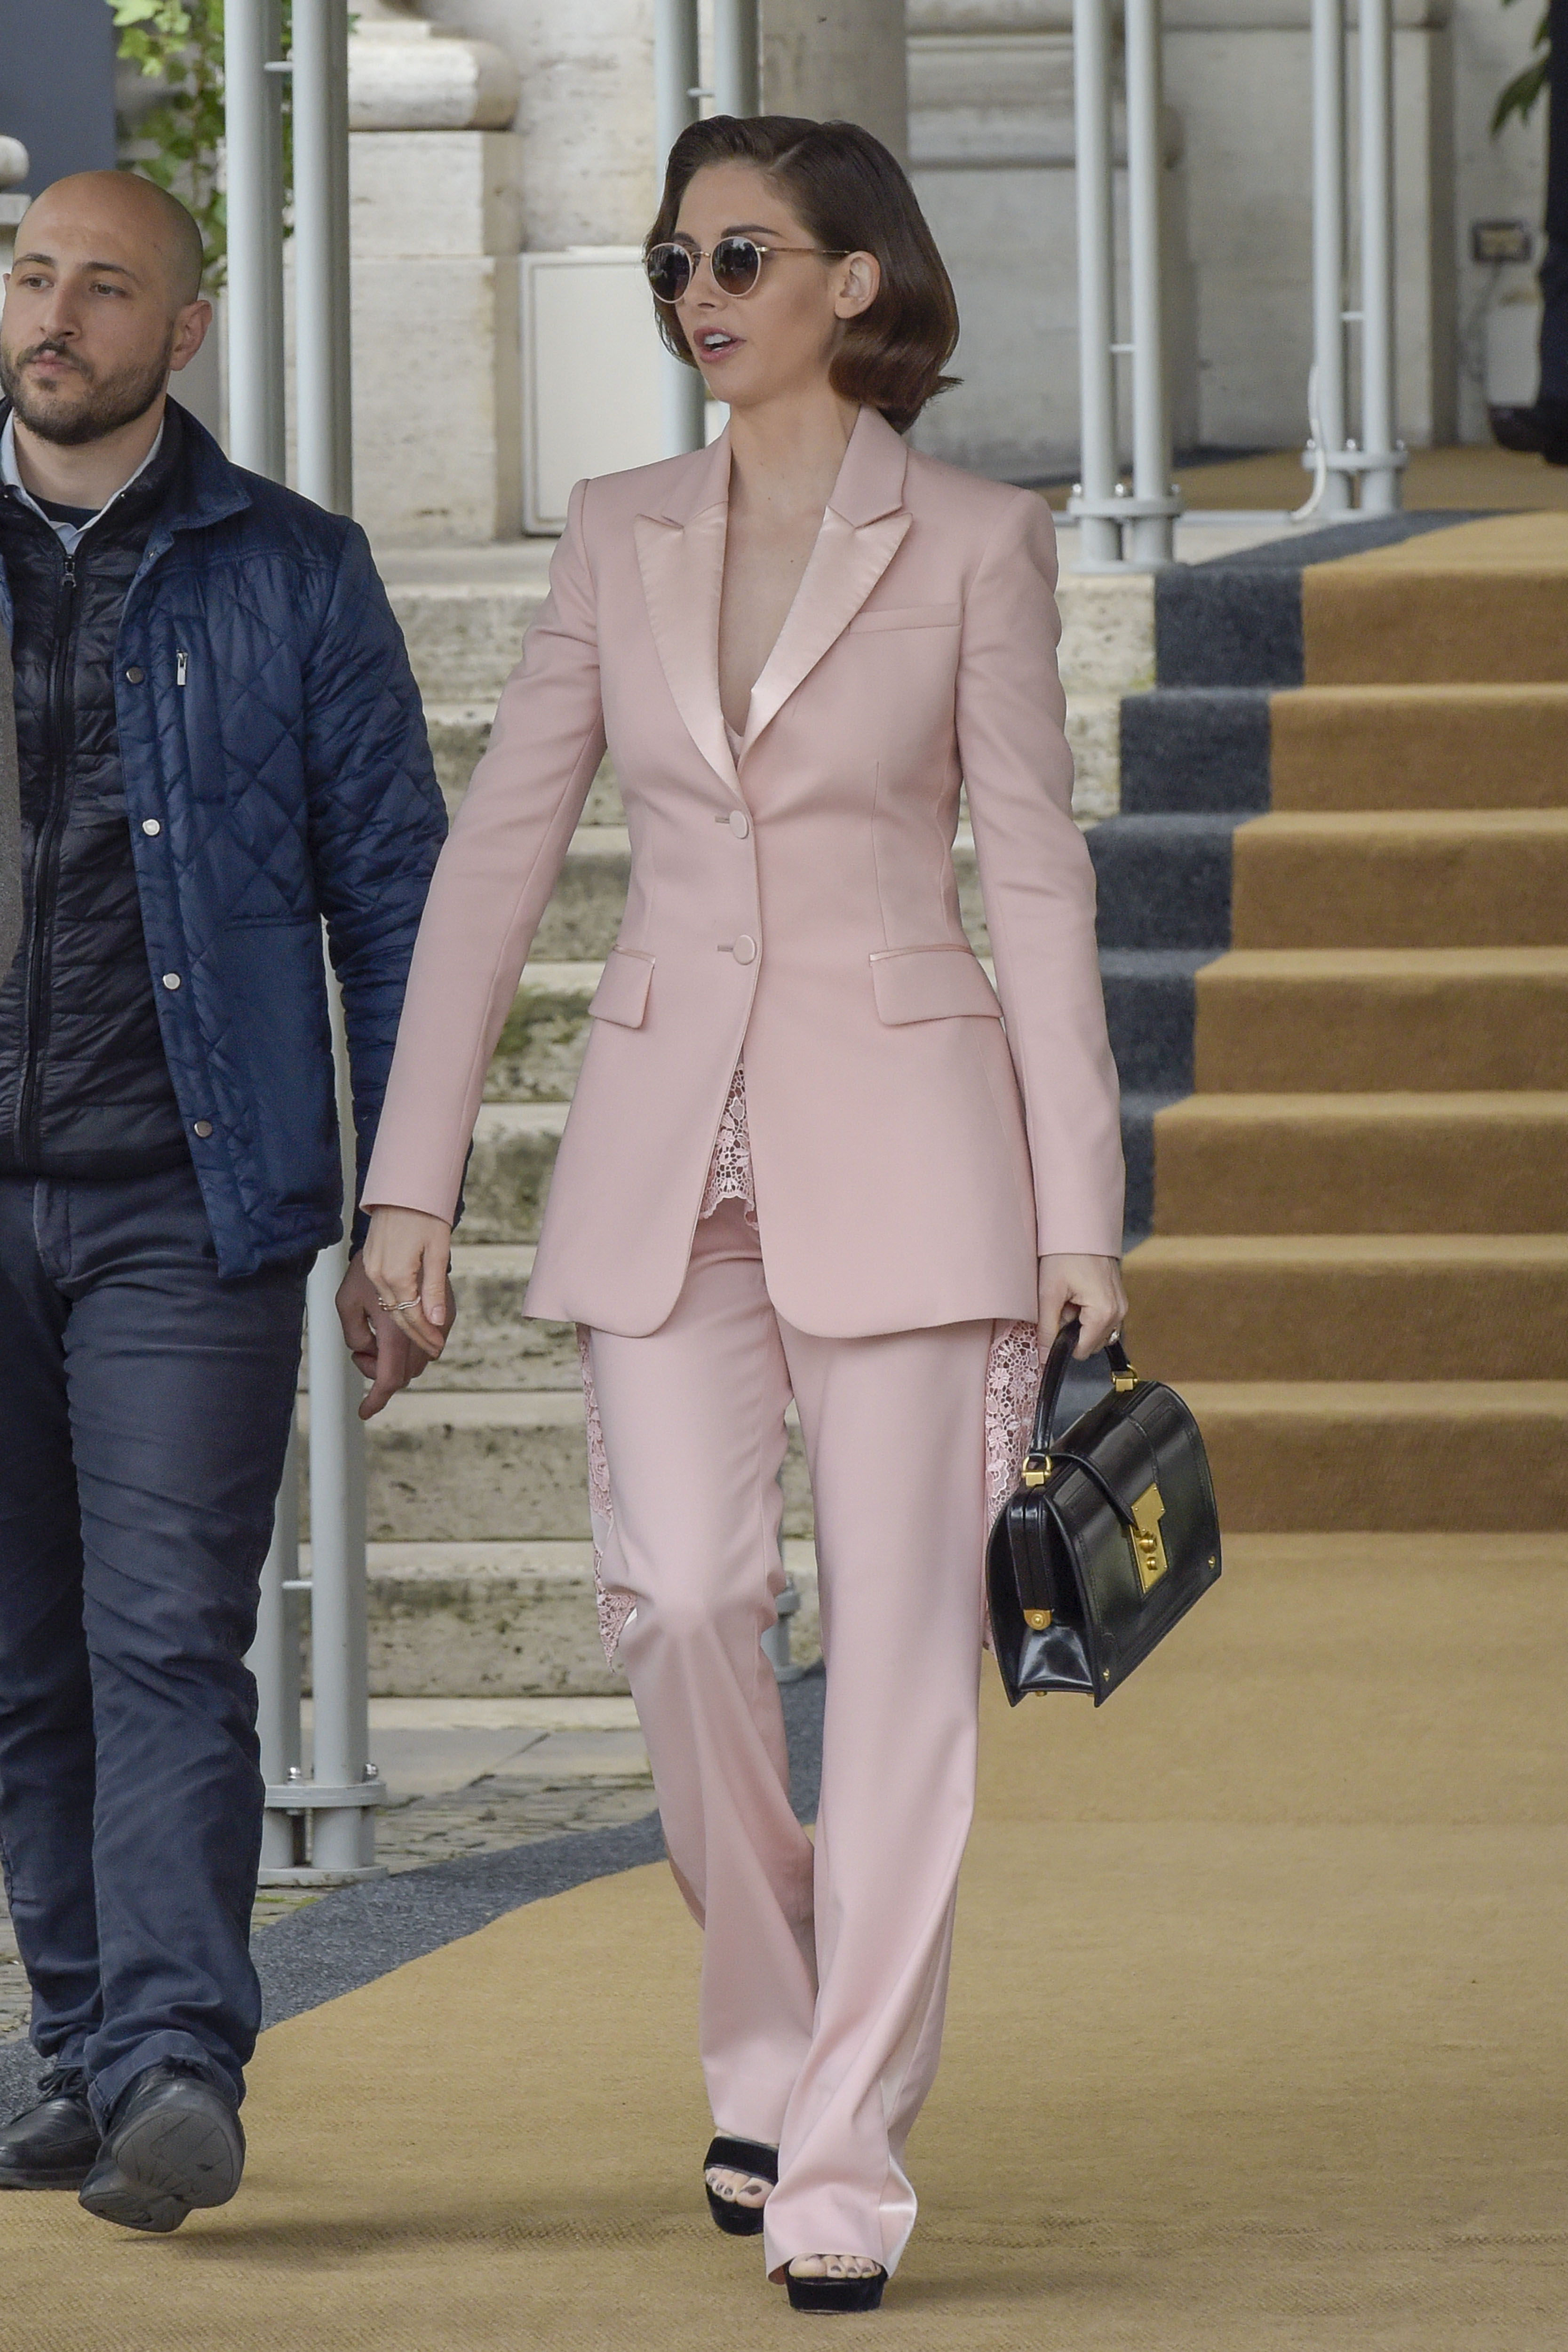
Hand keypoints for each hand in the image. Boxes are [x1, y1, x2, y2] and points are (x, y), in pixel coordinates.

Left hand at [341, 1213, 455, 1420]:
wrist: (405, 1239)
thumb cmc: (369, 1268)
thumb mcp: (346, 1302)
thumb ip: (354, 1335)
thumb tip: (366, 1352)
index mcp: (395, 1332)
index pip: (389, 1379)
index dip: (376, 1399)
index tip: (364, 1411)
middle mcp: (421, 1333)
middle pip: (403, 1375)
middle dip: (379, 1374)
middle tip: (362, 1351)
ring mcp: (438, 1325)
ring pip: (417, 1364)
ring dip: (394, 1361)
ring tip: (374, 1335)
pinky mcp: (446, 1317)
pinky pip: (428, 1347)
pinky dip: (409, 1349)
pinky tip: (392, 1327)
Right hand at [360, 1205, 454, 1366]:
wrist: (402, 1188)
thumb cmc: (424, 1213)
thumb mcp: (438, 1252)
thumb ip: (435, 1289)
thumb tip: (436, 1320)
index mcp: (395, 1274)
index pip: (411, 1317)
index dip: (426, 1335)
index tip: (437, 1347)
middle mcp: (376, 1275)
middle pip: (396, 1317)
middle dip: (415, 1336)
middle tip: (433, 1349)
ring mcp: (369, 1270)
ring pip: (385, 1308)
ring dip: (403, 1325)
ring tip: (422, 1337)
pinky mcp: (368, 1264)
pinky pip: (379, 1294)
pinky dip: (393, 1308)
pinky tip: (407, 1313)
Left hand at [1038, 1253, 1127, 1359]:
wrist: (1078, 1227)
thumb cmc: (1064, 1254)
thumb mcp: (1049, 1293)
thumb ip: (1047, 1329)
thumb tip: (1043, 1356)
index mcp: (1104, 1313)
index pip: (1082, 1351)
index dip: (1062, 1343)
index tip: (1052, 1323)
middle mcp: (1118, 1312)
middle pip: (1090, 1343)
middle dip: (1071, 1331)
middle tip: (1061, 1304)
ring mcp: (1120, 1304)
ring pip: (1094, 1331)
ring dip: (1078, 1322)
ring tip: (1068, 1297)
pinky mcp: (1117, 1297)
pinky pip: (1099, 1317)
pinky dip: (1086, 1312)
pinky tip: (1076, 1293)